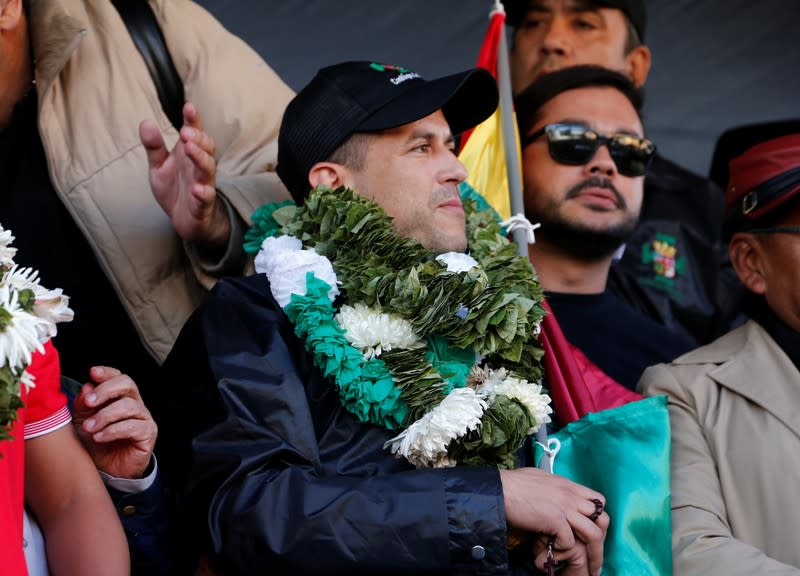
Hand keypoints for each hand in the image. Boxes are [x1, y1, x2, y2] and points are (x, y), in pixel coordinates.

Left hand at [71, 367, 157, 478]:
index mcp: (120, 397)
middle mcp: (134, 404)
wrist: (107, 471)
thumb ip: (83, 405)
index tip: (92, 373)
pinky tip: (99, 437)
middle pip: (128, 384)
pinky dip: (113, 430)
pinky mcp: (148, 434)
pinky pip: (133, 426)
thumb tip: (86, 386)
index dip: (107, 372)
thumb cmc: (97, 444)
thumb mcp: (82, 422)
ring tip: (89, 428)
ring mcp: (143, 418)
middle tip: (88, 402)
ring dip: (105, 415)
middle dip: (106, 390)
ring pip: (129, 405)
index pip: (119, 377)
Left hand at [139, 101, 228, 248]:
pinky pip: (206, 198)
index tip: (188, 106)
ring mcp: (204, 185)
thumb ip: (154, 146)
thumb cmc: (175, 189)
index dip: (193, 120)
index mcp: (189, 154)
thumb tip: (146, 122)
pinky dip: (203, 193)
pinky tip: (197, 189)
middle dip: (198, 138)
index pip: (195, 133)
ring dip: (201, 158)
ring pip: (208, 169)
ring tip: (190, 148)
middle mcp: (199, 167)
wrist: (185, 221)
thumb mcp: (159, 166)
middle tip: (185, 131)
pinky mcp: (203, 205)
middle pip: (207, 148)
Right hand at [500, 468, 607, 575]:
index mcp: (567, 484)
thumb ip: (554, 488)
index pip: (598, 500)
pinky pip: (570, 541)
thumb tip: (555, 494)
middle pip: (603, 519)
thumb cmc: (513, 485)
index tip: (593, 533)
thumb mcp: (540, 479)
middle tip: (596, 556)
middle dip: (602, 540)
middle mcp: (570, 494)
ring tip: (590, 568)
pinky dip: (564, 550)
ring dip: (593, 554)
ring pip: (593, 534)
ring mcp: (565, 507)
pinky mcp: (555, 519)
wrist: (500, 489)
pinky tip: (555, 550)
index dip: (598, 519)